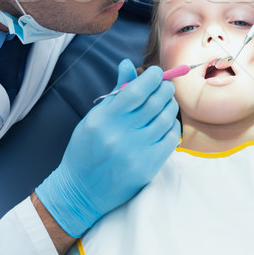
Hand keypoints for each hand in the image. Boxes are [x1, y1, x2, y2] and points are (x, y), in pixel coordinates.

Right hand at [35, 59, 179, 237]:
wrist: (81, 191)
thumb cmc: (86, 148)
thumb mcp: (95, 117)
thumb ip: (115, 92)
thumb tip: (128, 64)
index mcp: (104, 120)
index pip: (136, 91)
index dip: (151, 77)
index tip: (156, 72)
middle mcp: (120, 136)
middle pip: (155, 103)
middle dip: (165, 88)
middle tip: (166, 85)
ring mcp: (135, 153)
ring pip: (166, 119)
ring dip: (170, 105)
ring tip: (166, 102)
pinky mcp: (148, 167)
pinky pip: (170, 139)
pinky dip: (172, 126)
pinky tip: (165, 123)